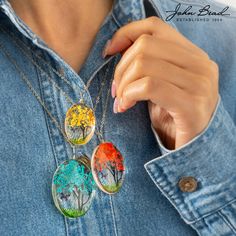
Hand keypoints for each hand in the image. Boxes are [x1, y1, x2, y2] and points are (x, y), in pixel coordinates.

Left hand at [103, 16, 218, 149]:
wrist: (192, 148)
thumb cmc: (171, 115)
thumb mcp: (157, 84)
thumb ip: (146, 64)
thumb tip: (115, 47)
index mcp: (193, 55)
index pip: (155, 27)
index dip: (126, 34)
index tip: (108, 52)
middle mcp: (200, 64)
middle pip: (145, 45)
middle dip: (121, 68)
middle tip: (115, 90)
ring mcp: (199, 84)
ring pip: (144, 64)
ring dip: (123, 85)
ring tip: (120, 101)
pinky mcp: (192, 105)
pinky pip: (149, 86)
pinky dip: (129, 95)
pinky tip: (124, 107)